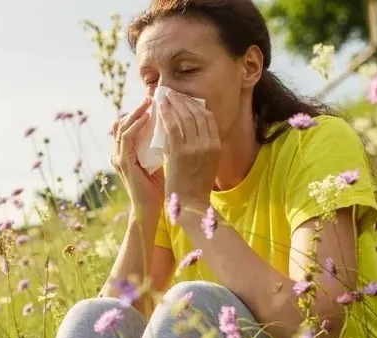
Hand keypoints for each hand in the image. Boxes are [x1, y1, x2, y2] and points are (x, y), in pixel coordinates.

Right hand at [110, 97, 164, 223]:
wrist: (152, 209)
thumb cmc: (160, 187)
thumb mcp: (161, 161)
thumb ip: (163, 147)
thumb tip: (178, 129)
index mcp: (127, 153)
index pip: (128, 126)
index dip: (139, 112)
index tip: (156, 102)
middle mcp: (119, 153)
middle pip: (122, 122)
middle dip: (137, 108)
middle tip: (151, 97)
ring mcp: (118, 157)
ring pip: (122, 126)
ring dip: (136, 112)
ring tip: (149, 102)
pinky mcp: (123, 163)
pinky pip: (126, 137)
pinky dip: (136, 125)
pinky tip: (147, 118)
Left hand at [159, 90, 221, 214]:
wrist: (189, 203)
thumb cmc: (195, 184)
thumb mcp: (208, 162)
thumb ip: (204, 145)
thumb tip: (192, 126)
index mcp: (216, 146)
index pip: (208, 117)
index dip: (196, 105)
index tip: (186, 100)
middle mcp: (208, 145)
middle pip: (196, 114)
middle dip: (183, 100)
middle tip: (172, 93)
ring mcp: (194, 148)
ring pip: (184, 117)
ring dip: (174, 103)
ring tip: (165, 96)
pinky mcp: (179, 153)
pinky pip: (172, 127)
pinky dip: (166, 114)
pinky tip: (160, 108)